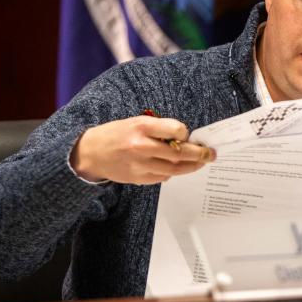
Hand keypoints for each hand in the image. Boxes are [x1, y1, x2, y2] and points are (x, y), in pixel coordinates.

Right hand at [71, 116, 214, 184]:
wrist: (90, 153)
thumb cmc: (116, 134)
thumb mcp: (135, 122)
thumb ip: (158, 129)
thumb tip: (184, 139)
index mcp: (141, 127)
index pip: (175, 130)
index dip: (186, 134)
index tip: (189, 135)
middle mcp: (141, 146)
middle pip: (179, 153)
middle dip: (199, 154)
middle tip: (211, 154)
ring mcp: (139, 165)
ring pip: (174, 169)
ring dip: (191, 167)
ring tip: (201, 163)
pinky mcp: (138, 178)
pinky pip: (162, 178)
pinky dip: (172, 173)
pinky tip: (177, 169)